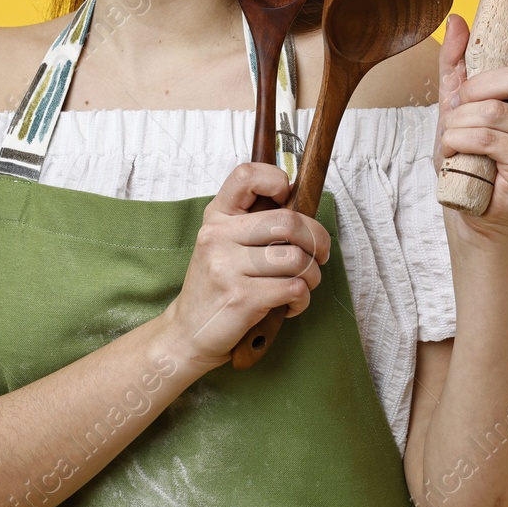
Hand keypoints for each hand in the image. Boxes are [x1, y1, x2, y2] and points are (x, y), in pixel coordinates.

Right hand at [158, 161, 331, 371]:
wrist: (189, 331)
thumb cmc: (217, 285)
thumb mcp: (223, 244)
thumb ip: (253, 222)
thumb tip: (300, 205)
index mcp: (216, 216)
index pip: (246, 175)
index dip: (277, 180)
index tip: (289, 201)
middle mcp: (217, 236)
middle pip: (289, 221)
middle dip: (317, 240)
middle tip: (318, 256)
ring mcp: (226, 267)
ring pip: (296, 258)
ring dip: (312, 275)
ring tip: (303, 284)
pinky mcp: (240, 297)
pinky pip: (294, 288)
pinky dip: (302, 299)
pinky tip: (290, 304)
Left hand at [434, 11, 507, 236]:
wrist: (467, 208)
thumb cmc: (466, 156)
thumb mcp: (454, 102)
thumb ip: (457, 62)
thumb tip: (458, 20)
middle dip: (472, 92)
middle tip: (458, 113)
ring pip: (493, 111)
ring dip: (458, 126)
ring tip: (455, 142)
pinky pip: (486, 137)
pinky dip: (459, 143)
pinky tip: (459, 155)